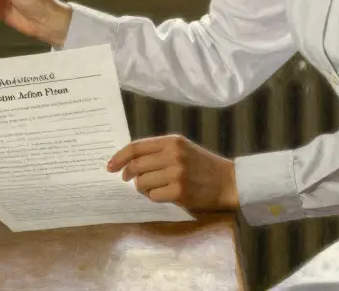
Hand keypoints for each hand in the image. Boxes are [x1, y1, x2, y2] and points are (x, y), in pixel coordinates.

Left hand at [107, 134, 238, 210]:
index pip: (136, 147)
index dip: (119, 157)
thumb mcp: (182, 149)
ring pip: (142, 182)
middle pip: (135, 165)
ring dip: (143, 187)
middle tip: (128, 180)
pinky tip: (165, 194)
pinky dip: (154, 197)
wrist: (228, 181)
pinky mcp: (179, 191)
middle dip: (128, 175)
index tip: (110, 166)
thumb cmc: (202, 165)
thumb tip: (128, 162)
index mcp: (172, 141)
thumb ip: (158, 151)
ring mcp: (176, 173)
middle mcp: (173, 154)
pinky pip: (153, 196)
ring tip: (155, 187)